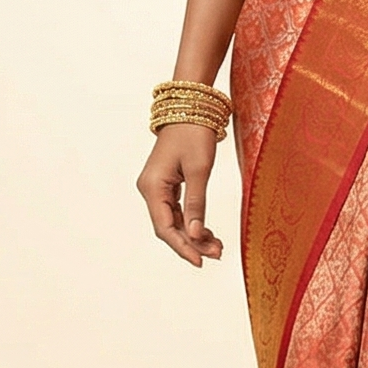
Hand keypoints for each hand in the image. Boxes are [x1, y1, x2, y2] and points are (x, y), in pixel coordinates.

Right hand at [137, 123, 224, 265]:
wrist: (190, 106)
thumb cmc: (194, 133)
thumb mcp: (199, 170)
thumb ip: (196, 204)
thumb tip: (195, 234)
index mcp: (152, 187)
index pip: (165, 228)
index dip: (183, 247)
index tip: (201, 261)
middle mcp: (149, 189)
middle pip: (168, 227)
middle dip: (192, 243)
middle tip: (217, 254)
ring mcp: (157, 187)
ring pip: (173, 221)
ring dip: (194, 235)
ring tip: (217, 246)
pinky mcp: (166, 184)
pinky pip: (176, 211)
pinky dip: (192, 222)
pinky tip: (207, 232)